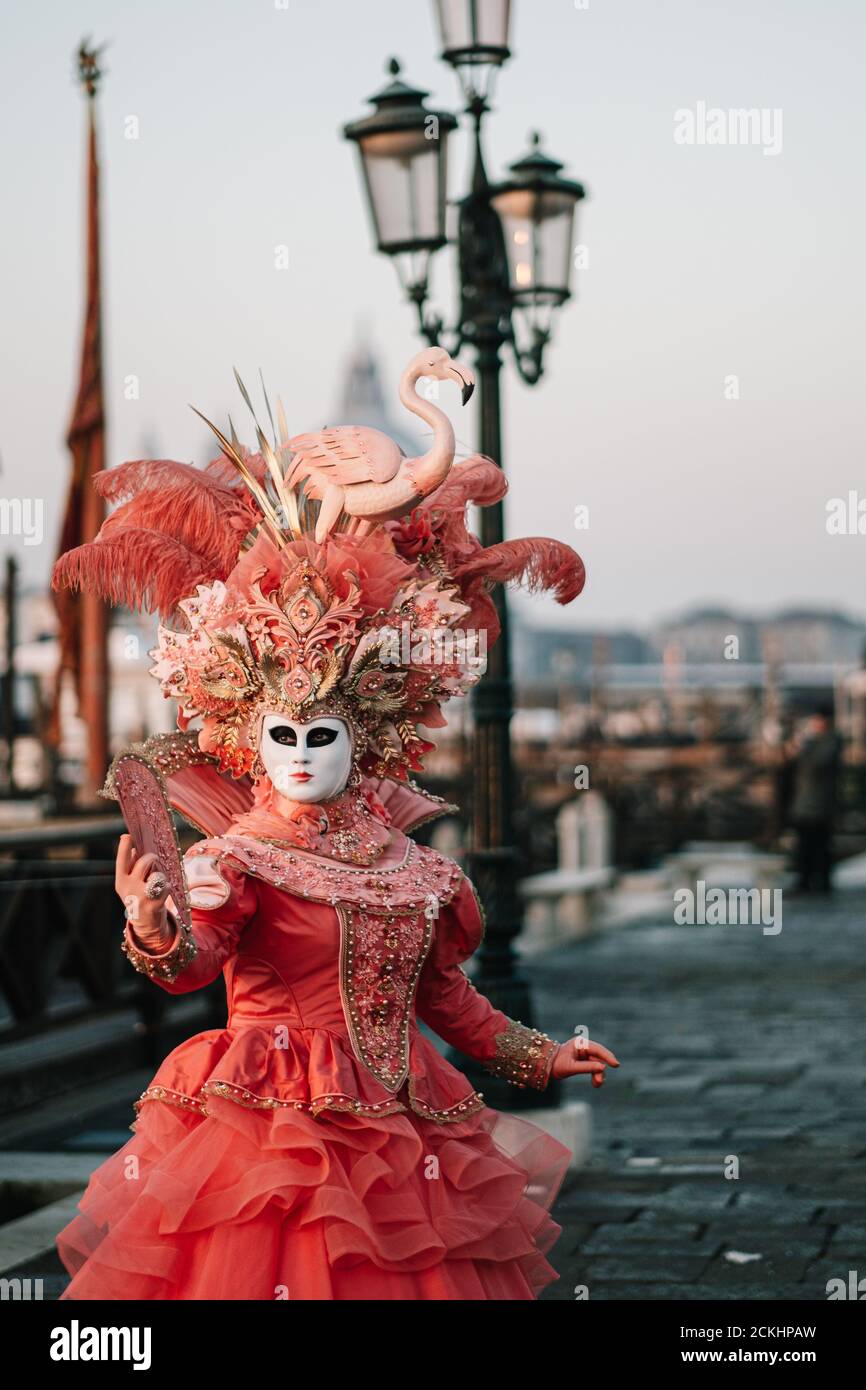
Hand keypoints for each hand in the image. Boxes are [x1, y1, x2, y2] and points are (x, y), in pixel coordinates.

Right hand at [115, 834, 172, 949]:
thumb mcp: (129, 883)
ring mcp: (141, 896)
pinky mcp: (154, 904)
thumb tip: (133, 847)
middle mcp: (128, 888)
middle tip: (153, 859)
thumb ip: (130, 866)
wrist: (145, 923)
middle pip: (145, 862)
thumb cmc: (138, 896)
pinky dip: (167, 886)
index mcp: (121, 881)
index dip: (124, 847)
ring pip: (157, 874)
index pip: (121, 860)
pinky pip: (166, 886)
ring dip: (160, 875)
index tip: (127, 836)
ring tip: (157, 881)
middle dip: (152, 858)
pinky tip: (163, 892)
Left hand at [551, 1036, 619, 1088]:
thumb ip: (587, 1067)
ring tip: (596, 1085)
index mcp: (579, 1043)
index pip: (597, 1049)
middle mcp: (583, 1046)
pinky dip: (595, 1075)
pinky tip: (596, 1083)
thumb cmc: (556, 1064)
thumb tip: (603, 1068)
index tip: (616, 1064)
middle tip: (600, 1081)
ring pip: (597, 1064)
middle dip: (601, 1070)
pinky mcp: (584, 1060)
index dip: (607, 1056)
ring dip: (598, 1074)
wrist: (546, 1067)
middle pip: (598, 1057)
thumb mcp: (571, 1067)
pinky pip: (594, 1067)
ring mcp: (584, 1053)